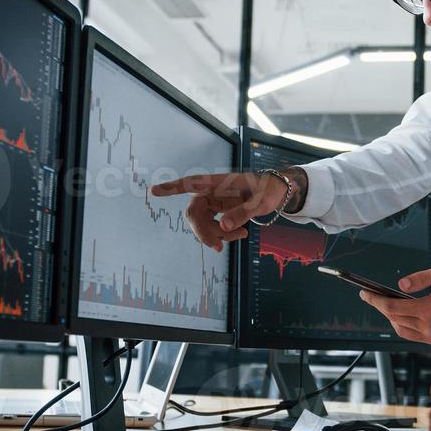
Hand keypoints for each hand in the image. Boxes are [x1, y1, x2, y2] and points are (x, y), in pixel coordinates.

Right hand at [148, 172, 288, 251]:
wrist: (276, 192)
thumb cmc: (269, 190)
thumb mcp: (261, 202)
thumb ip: (242, 213)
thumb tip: (223, 225)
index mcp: (220, 182)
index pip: (192, 183)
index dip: (172, 187)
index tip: (154, 191)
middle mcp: (212, 191)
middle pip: (194, 212)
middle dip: (203, 232)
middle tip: (218, 247)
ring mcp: (214, 201)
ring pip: (201, 223)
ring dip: (216, 235)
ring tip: (241, 236)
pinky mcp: (217, 210)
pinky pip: (211, 226)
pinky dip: (222, 234)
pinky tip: (239, 234)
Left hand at [358, 264, 430, 348]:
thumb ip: (421, 277)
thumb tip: (400, 285)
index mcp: (430, 310)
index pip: (393, 308)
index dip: (376, 301)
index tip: (364, 294)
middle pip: (394, 319)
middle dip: (381, 307)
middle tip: (371, 296)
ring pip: (402, 330)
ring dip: (391, 318)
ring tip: (386, 304)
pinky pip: (414, 336)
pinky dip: (404, 325)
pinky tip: (403, 314)